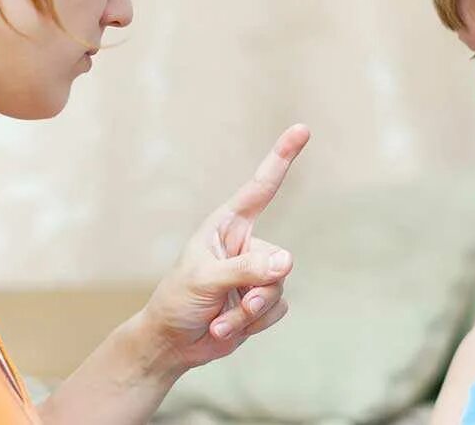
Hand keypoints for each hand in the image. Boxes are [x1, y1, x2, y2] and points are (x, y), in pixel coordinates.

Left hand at [136, 124, 310, 370]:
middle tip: (236, 301)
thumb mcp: (205, 279)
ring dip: (249, 313)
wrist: (172, 343)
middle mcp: (245, 245)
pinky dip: (252, 326)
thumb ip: (246, 269)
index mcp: (226, 226)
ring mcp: (255, 274)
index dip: (282, 158)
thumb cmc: (177, 301)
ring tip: (219, 322)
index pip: (260, 188)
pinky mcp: (261, 302)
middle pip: (278, 259)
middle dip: (258, 288)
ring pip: (278, 289)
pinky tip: (224, 330)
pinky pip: (277, 311)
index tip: (302, 129)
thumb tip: (288, 261)